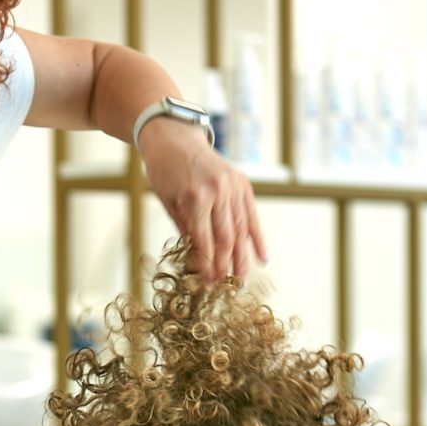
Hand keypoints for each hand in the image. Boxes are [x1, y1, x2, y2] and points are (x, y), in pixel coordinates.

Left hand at [140, 124, 266, 282]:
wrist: (175, 138)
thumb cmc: (164, 171)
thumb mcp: (167, 202)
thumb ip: (186, 229)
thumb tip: (199, 260)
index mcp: (195, 197)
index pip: (205, 240)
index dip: (208, 265)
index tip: (208, 283)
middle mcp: (218, 191)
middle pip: (226, 237)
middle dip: (226, 265)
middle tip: (225, 287)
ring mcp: (233, 186)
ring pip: (241, 229)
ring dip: (243, 257)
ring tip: (242, 279)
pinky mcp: (242, 183)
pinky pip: (251, 215)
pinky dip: (257, 237)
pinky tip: (262, 257)